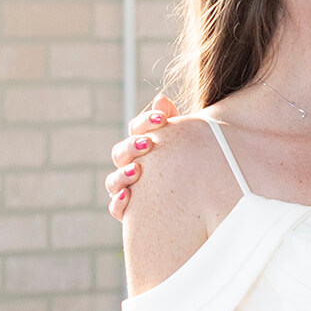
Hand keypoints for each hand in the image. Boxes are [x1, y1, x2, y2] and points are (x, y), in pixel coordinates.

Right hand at [105, 94, 178, 219]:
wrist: (197, 197)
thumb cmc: (188, 164)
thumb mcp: (184, 143)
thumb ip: (171, 123)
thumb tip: (161, 98)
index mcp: (142, 146)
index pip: (137, 129)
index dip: (146, 122)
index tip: (163, 119)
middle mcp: (130, 166)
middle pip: (120, 153)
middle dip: (132, 147)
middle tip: (147, 144)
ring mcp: (126, 188)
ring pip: (113, 181)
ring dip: (123, 174)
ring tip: (136, 170)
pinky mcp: (127, 211)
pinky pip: (116, 208)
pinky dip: (119, 202)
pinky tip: (128, 196)